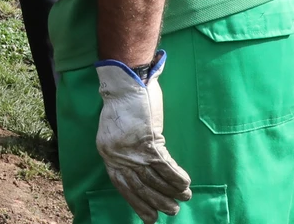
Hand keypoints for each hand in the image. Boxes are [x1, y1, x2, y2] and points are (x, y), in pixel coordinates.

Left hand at [96, 54, 191, 222]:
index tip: (148, 217)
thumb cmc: (123, 103)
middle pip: (139, 186)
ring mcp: (133, 149)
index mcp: (108, 154)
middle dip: (156, 202)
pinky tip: (186, 185)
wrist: (126, 83)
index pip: (122, 186)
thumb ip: (125, 148)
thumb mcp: (116, 130)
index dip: (137, 203)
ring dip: (171, 192)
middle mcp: (118, 155)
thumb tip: (138, 166)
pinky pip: (166, 166)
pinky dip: (177, 177)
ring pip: (154, 179)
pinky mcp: (149, 141)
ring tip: (183, 199)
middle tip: (171, 212)